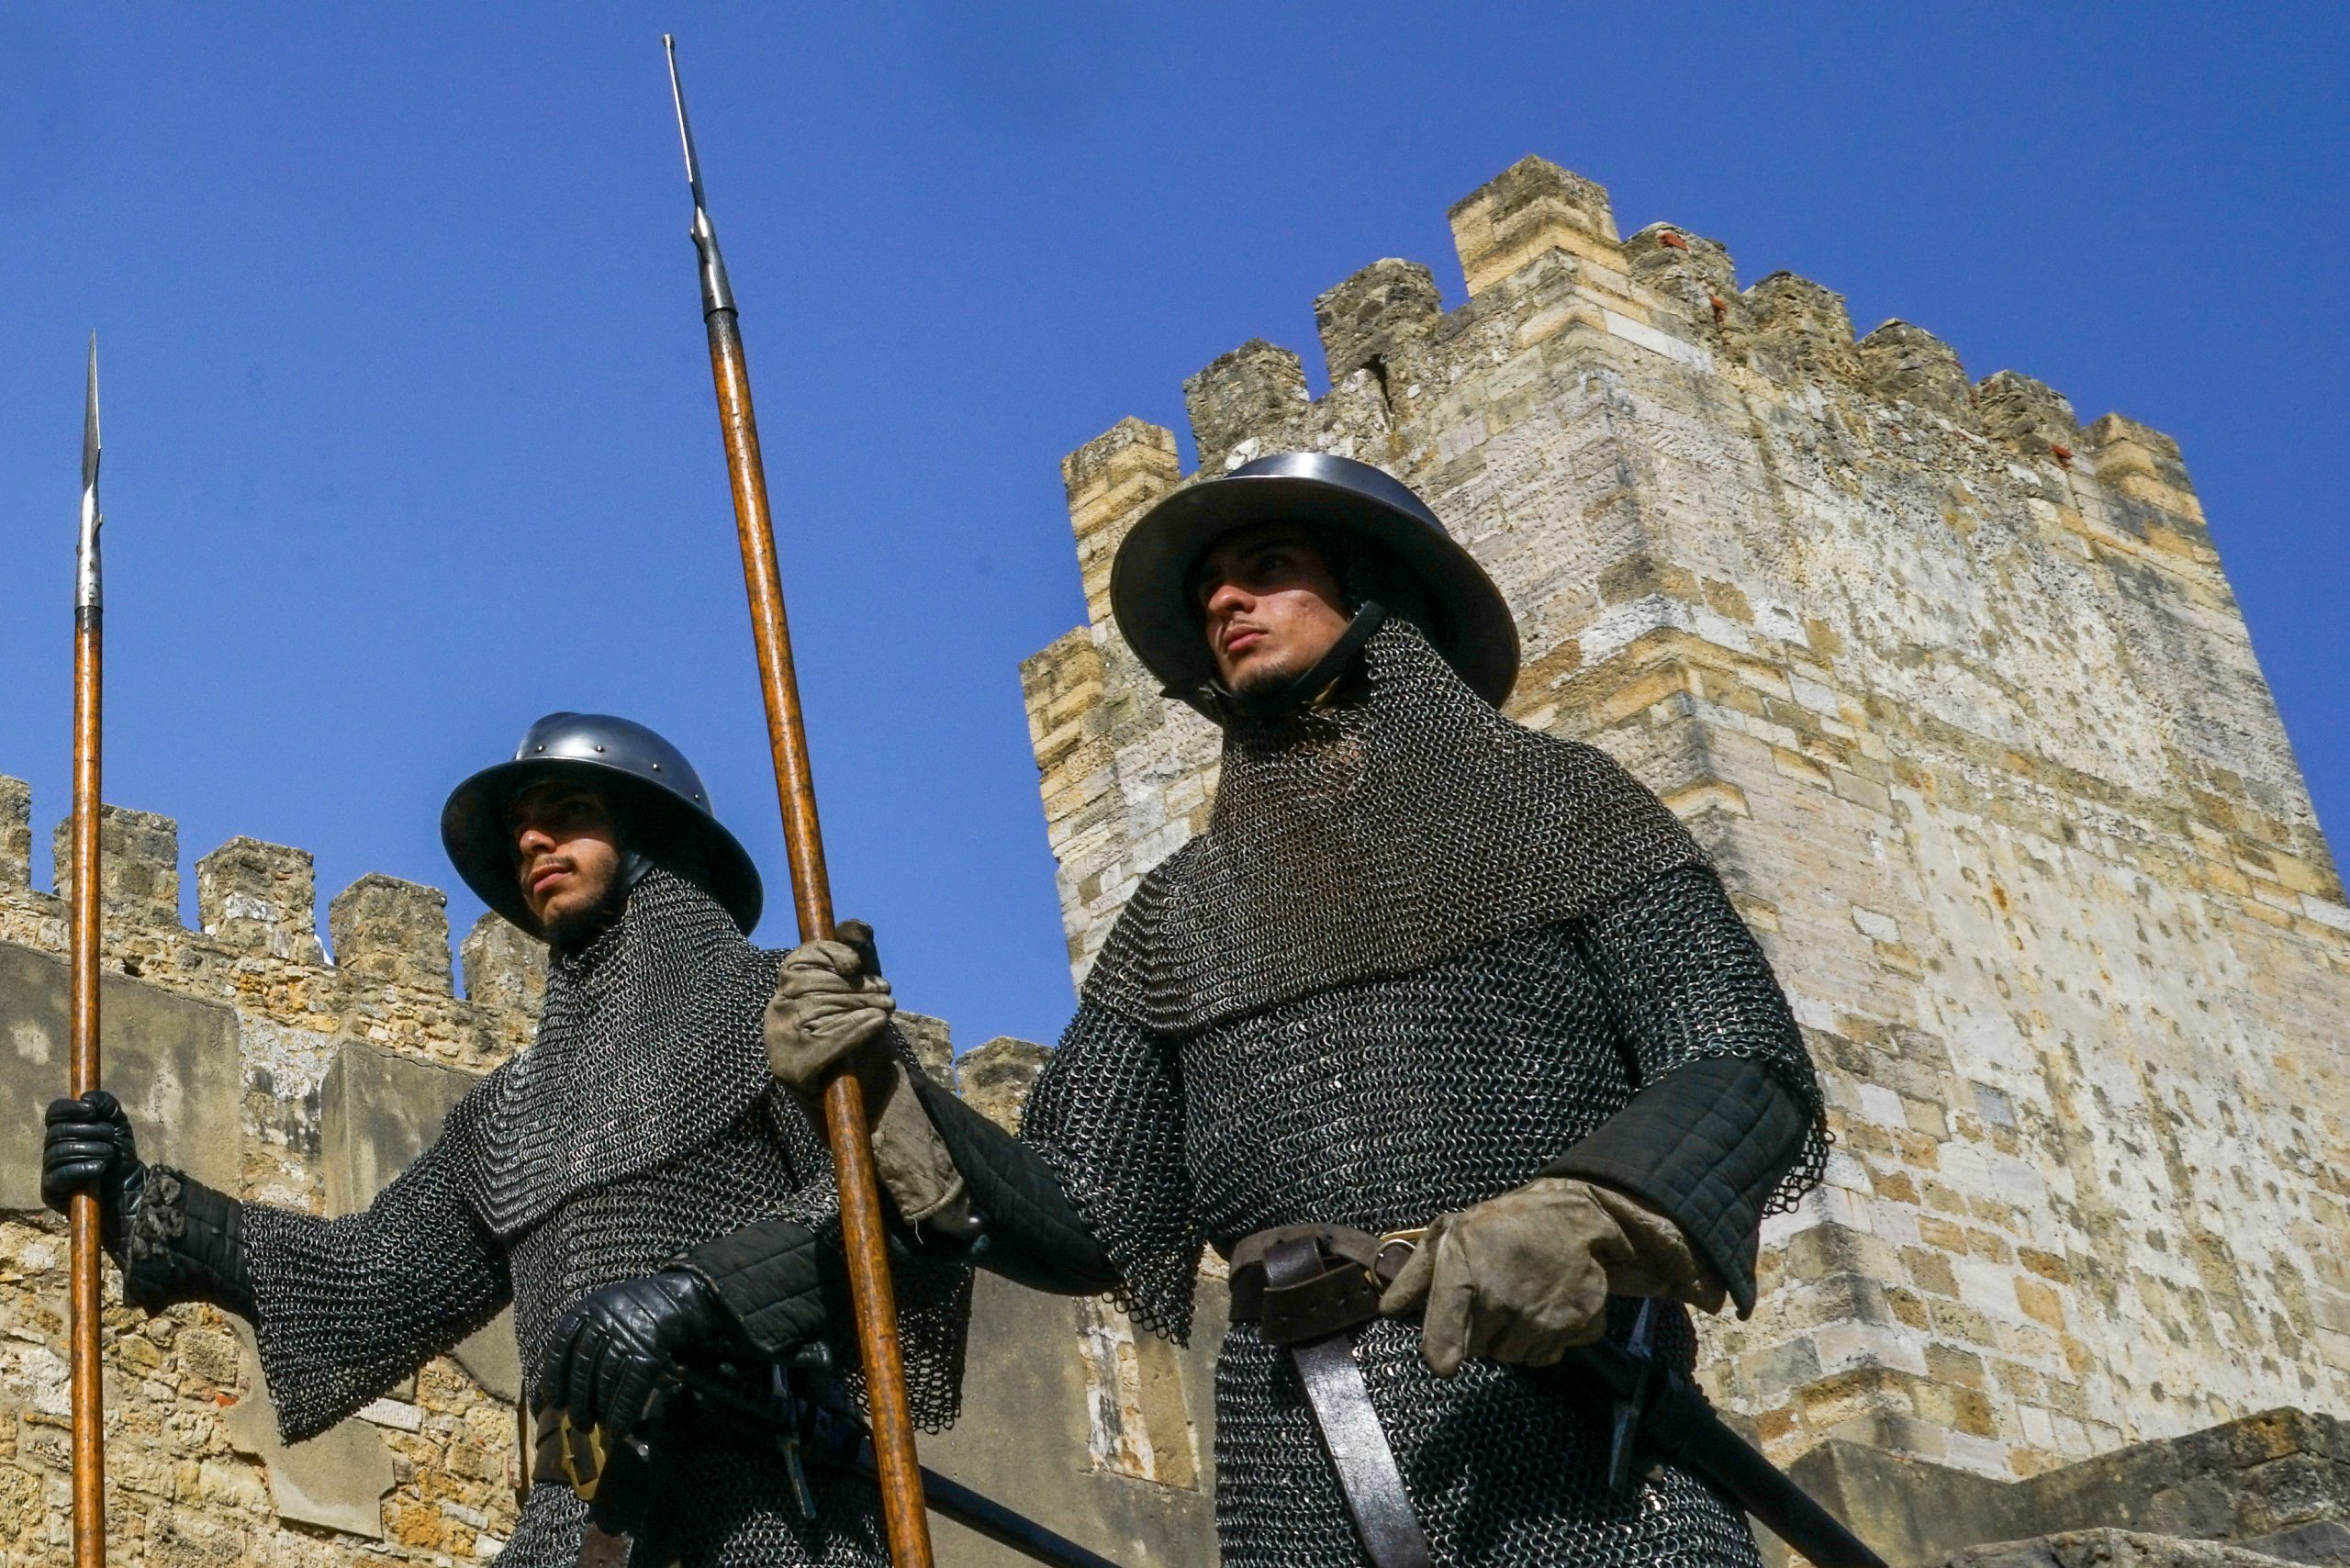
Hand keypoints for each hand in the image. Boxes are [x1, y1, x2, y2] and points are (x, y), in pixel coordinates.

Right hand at [43, 1091, 146, 1251]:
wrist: (128, 1186)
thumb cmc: (119, 1154)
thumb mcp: (118, 1125)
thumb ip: (106, 1105)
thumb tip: (86, 1097)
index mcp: (65, 1129)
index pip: (54, 1113)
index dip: (69, 1109)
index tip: (90, 1111)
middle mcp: (52, 1148)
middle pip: (58, 1132)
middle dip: (89, 1131)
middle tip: (110, 1136)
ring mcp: (50, 1169)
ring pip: (59, 1152)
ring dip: (91, 1150)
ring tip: (110, 1153)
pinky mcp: (51, 1190)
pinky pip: (60, 1175)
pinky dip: (83, 1168)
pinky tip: (100, 1167)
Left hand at [536, 1271, 731, 1444]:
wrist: (684, 1295)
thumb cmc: (641, 1309)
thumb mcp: (607, 1311)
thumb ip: (588, 1337)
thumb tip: (565, 1384)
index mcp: (588, 1308)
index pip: (560, 1346)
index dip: (554, 1376)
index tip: (553, 1402)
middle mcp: (603, 1319)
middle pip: (582, 1366)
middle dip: (578, 1400)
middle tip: (578, 1423)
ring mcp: (627, 1333)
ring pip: (605, 1378)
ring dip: (599, 1408)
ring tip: (595, 1428)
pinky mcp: (650, 1348)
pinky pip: (631, 1385)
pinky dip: (624, 1409)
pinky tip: (619, 1427)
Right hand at [764, 920, 894, 1097]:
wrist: (868, 1095)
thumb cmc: (863, 1039)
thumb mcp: (863, 991)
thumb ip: (858, 957)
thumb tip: (857, 927)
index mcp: (788, 993)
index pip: (798, 960)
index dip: (827, 954)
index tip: (855, 964)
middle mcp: (776, 1014)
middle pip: (815, 983)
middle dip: (858, 987)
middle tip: (887, 996)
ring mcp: (780, 1042)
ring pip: (823, 1008)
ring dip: (864, 1006)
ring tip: (886, 1011)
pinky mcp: (790, 1067)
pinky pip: (826, 1037)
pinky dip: (856, 1029)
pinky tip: (876, 1025)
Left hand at [1378, 1177, 1632, 1377]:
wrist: (1572, 1216)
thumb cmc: (1503, 1224)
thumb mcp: (1450, 1234)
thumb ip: (1415, 1275)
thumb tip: (1388, 1311)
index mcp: (1466, 1274)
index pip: (1442, 1340)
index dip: (1440, 1353)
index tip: (1443, 1360)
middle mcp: (1503, 1301)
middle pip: (1478, 1352)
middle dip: (1481, 1332)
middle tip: (1493, 1298)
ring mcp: (1543, 1318)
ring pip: (1514, 1357)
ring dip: (1513, 1338)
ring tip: (1520, 1300)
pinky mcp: (1577, 1327)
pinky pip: (1548, 1355)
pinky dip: (1546, 1339)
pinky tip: (1546, 1306)